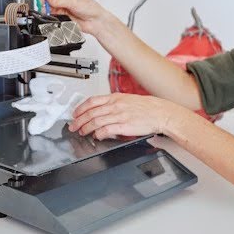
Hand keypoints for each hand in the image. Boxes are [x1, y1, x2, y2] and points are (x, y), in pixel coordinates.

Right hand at [39, 0, 107, 35]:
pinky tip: (51, 15)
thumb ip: (58, 0)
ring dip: (45, 8)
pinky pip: (49, 14)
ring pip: (45, 5)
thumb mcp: (73, 1)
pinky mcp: (59, 15)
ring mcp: (59, 5)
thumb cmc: (89, 7)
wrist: (94, 21)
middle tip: (43, 4)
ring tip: (49, 11)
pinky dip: (48, 15)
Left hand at [68, 93, 184, 139]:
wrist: (160, 112)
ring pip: (96, 121)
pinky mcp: (124, 126)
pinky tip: (96, 136)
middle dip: (79, 120)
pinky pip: (107, 130)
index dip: (80, 108)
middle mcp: (115, 106)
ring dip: (86, 128)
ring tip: (82, 132)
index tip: (75, 114)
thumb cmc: (146, 107)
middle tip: (73, 126)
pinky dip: (99, 133)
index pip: (92, 101)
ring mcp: (119, 115)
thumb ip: (113, 103)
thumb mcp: (127, 99)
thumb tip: (101, 109)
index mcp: (115, 98)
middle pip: (91, 113)